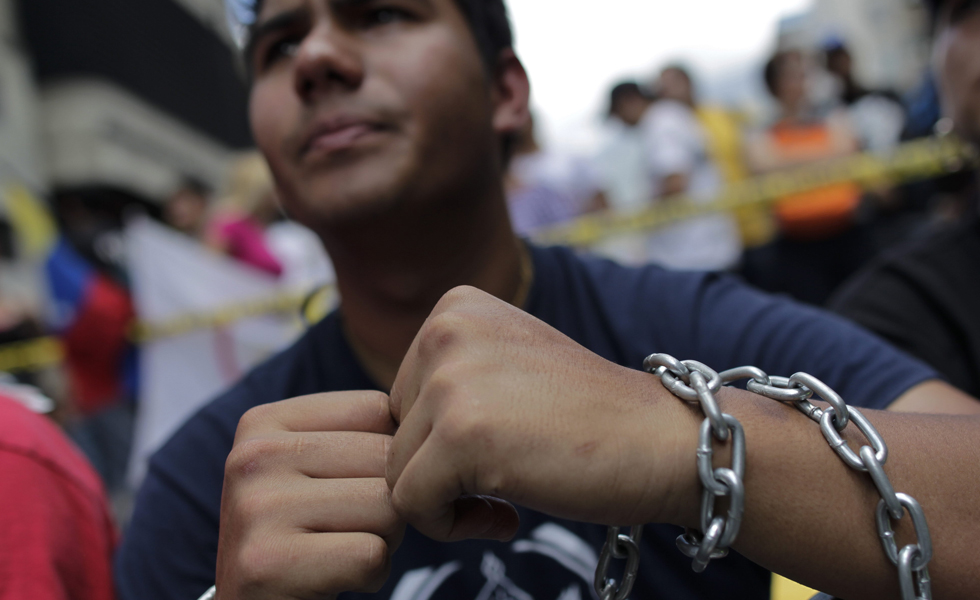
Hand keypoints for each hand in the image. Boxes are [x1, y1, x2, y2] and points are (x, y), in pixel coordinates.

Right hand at [216, 391, 404, 598]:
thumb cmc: (303, 535)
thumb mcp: (311, 469)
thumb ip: (358, 434)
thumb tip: (430, 413)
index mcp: (262, 422)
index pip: (377, 410)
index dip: (387, 456)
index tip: (350, 488)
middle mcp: (252, 457)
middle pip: (385, 457)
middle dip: (388, 500)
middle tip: (346, 529)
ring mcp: (256, 510)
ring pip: (386, 505)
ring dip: (383, 538)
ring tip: (339, 550)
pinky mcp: (267, 564)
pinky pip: (371, 555)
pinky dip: (370, 574)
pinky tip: (334, 578)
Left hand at [386, 286, 696, 542]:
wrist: (662, 441)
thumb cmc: (590, 416)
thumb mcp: (509, 362)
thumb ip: (449, 375)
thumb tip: (374, 428)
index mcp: (455, 306)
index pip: (402, 394)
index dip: (441, 439)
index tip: (494, 452)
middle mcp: (446, 328)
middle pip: (393, 431)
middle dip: (438, 469)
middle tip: (500, 481)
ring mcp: (453, 379)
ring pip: (396, 470)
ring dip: (446, 499)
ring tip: (504, 498)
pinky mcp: (461, 434)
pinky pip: (410, 503)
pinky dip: (450, 526)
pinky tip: (505, 515)